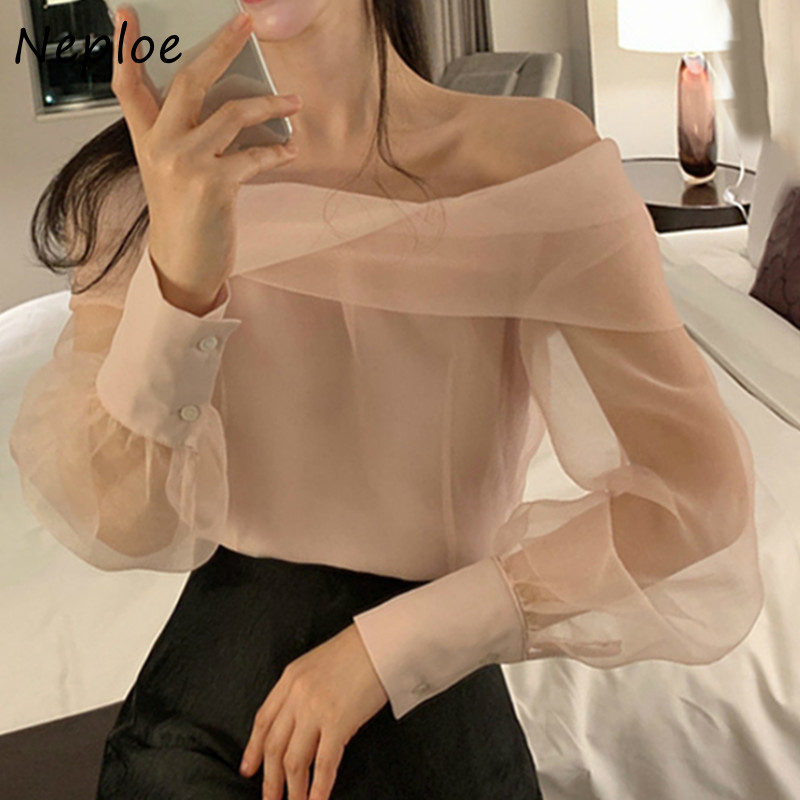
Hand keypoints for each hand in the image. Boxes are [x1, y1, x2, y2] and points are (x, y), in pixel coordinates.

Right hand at [111, 5, 301, 306]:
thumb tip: (224, 100)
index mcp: (147, 138)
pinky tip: (290, 150)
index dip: (125, 47)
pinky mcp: (213, 186)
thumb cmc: (183, 215)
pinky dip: (277, 151)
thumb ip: (183, 135)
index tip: (128, 12)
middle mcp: (161, 146)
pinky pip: (254, 156)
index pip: (127, 85)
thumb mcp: (170, 170)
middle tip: (244, 21)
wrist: (184, 264)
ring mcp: (186, 164)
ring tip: (293, 102)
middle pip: (188, 81)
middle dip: (220, 47)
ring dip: (269, 105)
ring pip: (231, 114)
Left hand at [239, 623, 388, 799]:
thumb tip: (302, 722)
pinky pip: (323, 764)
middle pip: (274, 746)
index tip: (248, 770)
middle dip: (269, 779)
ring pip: (294, 761)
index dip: (253, 749)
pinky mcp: (338, 722)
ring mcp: (316, 709)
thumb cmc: (358, 649)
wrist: (382, 641)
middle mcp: (297, 695)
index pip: (263, 720)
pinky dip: (319, 788)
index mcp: (290, 678)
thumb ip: (304, 689)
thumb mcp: (318, 663)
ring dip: (293, 790)